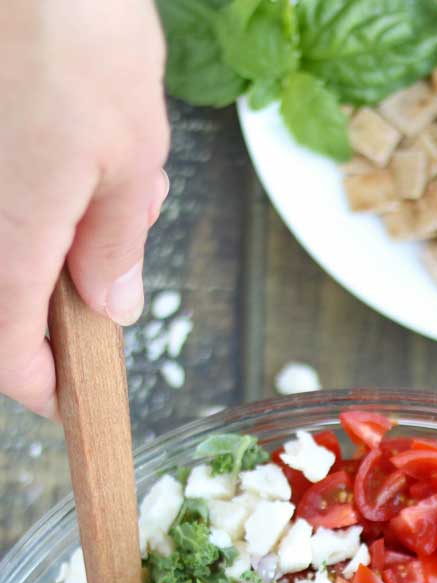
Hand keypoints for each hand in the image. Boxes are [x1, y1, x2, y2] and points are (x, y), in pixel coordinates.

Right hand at [0, 0, 168, 418]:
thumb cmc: (73, 28)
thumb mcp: (131, 153)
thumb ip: (115, 242)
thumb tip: (109, 304)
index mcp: (11, 239)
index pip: (8, 354)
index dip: (41, 387)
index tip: (70, 398)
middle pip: (5, 293)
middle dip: (65, 281)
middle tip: (120, 221)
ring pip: (8, 237)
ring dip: (57, 222)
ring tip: (111, 162)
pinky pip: (5, 192)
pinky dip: (38, 180)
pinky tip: (77, 130)